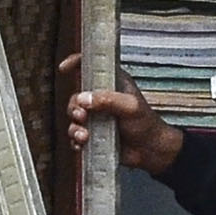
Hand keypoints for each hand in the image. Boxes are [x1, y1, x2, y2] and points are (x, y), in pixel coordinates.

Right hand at [57, 56, 185, 175]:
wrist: (151, 151)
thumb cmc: (146, 124)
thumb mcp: (130, 107)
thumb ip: (108, 100)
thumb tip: (83, 99)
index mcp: (112, 83)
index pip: (92, 67)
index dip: (76, 63)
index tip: (64, 68)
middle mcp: (101, 98)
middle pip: (76, 96)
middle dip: (74, 107)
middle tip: (81, 117)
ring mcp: (97, 117)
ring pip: (74, 118)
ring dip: (75, 127)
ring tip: (83, 136)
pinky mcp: (94, 134)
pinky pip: (76, 135)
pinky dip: (76, 140)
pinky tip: (82, 145)